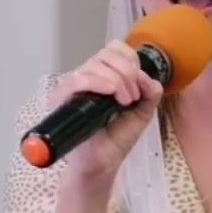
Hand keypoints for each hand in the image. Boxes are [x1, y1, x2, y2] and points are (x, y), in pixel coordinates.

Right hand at [51, 40, 163, 196]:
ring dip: (118, 80)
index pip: (112, 49)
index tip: (138, 82)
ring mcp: (72, 87)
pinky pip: (79, 79)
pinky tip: (112, 95)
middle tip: (132, 97)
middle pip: (106, 54)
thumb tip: (147, 77)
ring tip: (125, 102)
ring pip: (94, 64)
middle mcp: (86, 77)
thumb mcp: (142, 113)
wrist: (102, 163)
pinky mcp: (61, 99)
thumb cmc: (117, 139)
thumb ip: (150, 93)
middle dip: (127, 72)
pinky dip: (100, 82)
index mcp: (104, 76)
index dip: (129, 59)